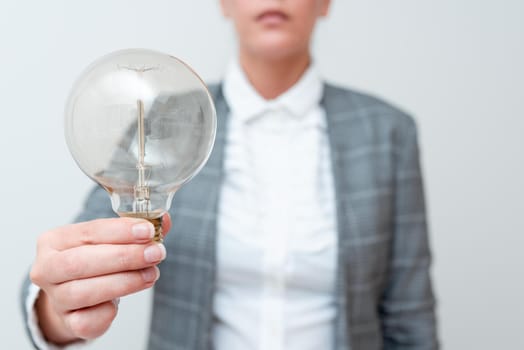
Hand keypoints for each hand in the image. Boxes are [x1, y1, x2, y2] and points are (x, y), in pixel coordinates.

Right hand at [30, 215, 170, 344]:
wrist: (79, 295)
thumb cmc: (96, 260)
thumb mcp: (112, 240)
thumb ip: (137, 230)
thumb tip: (164, 221)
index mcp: (54, 240)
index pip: (88, 232)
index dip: (120, 231)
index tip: (148, 231)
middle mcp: (47, 268)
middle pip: (80, 262)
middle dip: (124, 257)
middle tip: (155, 253)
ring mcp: (55, 298)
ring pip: (84, 292)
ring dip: (124, 282)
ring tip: (151, 274)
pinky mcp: (68, 322)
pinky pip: (88, 320)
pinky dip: (109, 311)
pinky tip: (122, 301)